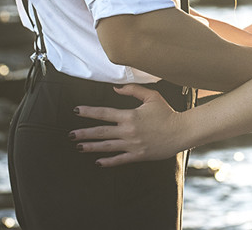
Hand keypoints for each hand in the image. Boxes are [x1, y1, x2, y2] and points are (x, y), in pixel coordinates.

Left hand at [70, 84, 188, 166]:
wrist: (181, 131)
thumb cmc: (167, 113)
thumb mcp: (152, 97)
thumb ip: (133, 90)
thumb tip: (115, 87)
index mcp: (130, 115)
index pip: (104, 113)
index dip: (89, 112)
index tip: (76, 111)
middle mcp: (128, 131)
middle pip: (101, 132)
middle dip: (84, 133)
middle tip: (70, 135)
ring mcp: (132, 144)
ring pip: (106, 146)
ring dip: (91, 147)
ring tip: (79, 147)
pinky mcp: (137, 155)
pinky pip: (119, 160)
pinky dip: (107, 162)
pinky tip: (97, 162)